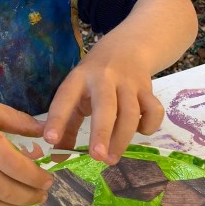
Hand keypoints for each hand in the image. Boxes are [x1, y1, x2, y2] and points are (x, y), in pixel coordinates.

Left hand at [42, 38, 163, 164]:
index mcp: (80, 77)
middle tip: (97, 157)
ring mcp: (129, 83)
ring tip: (111, 159)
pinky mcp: (148, 89)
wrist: (128, 46)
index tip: (50, 140)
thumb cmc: (94, 78)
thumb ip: (67, 124)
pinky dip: (149, 126)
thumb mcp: (76, 92)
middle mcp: (104, 77)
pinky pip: (154, 111)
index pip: (65, 98)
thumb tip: (58, 157)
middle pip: (105, 106)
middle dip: (101, 132)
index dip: (57, 119)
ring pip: (131, 113)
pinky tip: (140, 131)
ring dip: (122, 139)